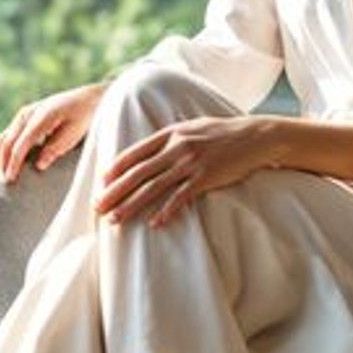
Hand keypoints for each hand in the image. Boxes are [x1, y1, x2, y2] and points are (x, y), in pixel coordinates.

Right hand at [0, 81, 106, 180]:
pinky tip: (3, 161)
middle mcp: (27, 114)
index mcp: (40, 118)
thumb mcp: (73, 134)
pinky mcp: (24, 117)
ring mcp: (24, 114)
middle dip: (2, 162)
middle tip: (1, 182)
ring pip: (3, 137)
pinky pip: (8, 134)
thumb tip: (38, 165)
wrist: (87, 99)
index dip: (14, 163)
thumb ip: (55, 149)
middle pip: (6, 141)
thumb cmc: (83, 118)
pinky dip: (3, 148)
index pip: (20, 145)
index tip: (10, 180)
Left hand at [96, 115, 278, 227]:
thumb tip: (150, 152)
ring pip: (153, 187)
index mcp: (170, 133)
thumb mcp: (192, 128)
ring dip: (132, 205)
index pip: (135, 152)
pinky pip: (180, 197)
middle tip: (97, 207)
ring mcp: (190, 163)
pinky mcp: (205, 178)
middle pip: (138, 173)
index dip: (116, 169)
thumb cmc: (222, 133)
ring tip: (116, 219)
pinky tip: (154, 223)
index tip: (101, 183)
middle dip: (115, 191)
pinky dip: (166, 211)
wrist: (254, 136)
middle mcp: (176, 147)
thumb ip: (170, 138)